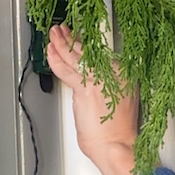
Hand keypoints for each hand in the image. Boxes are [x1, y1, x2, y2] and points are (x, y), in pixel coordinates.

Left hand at [47, 24, 136, 174]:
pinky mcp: (84, 87)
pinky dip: (56, 58)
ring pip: (75, 55)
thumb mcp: (124, 100)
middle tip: (64, 29)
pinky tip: (50, 49)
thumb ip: (112, 84)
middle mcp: (113, 72)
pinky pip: (65, 68)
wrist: (117, 145)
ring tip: (54, 33)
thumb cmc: (119, 130)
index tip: (80, 36)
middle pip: (88, 50)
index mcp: (124, 74)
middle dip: (72, 38)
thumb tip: (97, 79)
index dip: (86, 43)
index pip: (100, 53)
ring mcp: (98, 78)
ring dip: (61, 42)